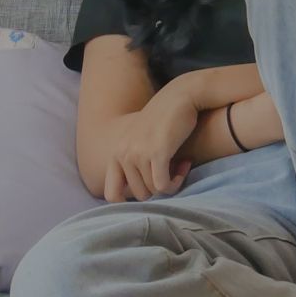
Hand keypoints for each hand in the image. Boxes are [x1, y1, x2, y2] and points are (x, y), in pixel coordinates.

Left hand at [103, 86, 198, 203]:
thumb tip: (141, 194)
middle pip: (139, 195)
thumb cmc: (164, 120)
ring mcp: (138, 153)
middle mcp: (123, 153)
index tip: (149, 191)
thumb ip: (134, 162)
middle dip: (158, 189)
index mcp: (116, 153)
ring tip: (180, 165)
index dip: (129, 200)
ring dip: (171, 183)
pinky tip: (185, 165)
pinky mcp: (157, 152)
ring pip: (154, 191)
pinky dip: (177, 182)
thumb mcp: (140, 140)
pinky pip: (164, 186)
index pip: (110, 195)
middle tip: (172, 172)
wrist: (180, 96)